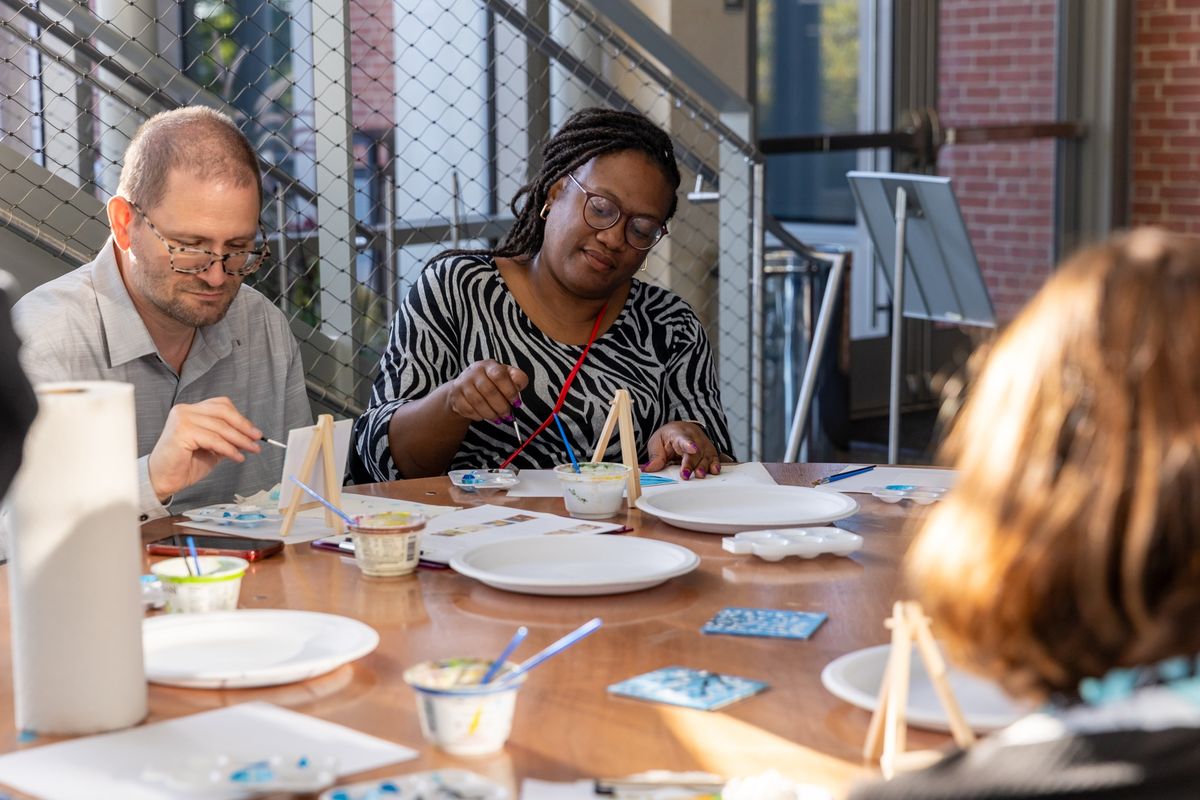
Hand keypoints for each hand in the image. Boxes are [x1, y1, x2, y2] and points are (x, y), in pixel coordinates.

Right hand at [147, 397, 262, 501]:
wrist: (162, 479)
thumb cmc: (184, 464)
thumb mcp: (212, 447)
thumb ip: (226, 438)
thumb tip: (249, 435)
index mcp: (191, 410)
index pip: (221, 406)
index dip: (240, 418)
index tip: (254, 432)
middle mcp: (184, 411)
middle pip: (223, 411)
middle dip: (244, 426)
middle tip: (257, 439)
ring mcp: (182, 419)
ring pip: (220, 426)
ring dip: (240, 440)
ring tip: (250, 450)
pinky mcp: (181, 432)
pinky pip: (213, 439)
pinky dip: (229, 449)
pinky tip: (236, 456)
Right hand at [445, 360, 528, 421]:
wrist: (465, 386)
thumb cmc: (491, 382)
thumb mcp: (505, 376)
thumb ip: (516, 379)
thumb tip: (520, 385)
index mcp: (489, 365)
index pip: (499, 375)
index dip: (510, 391)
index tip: (516, 403)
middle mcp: (474, 371)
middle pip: (489, 391)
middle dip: (501, 407)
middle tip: (508, 415)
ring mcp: (463, 383)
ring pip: (478, 402)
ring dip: (491, 414)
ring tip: (498, 418)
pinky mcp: (456, 396)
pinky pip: (468, 410)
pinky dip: (479, 416)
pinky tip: (484, 415)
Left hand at [643, 421, 724, 478]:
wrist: (681, 429)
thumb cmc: (668, 437)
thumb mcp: (656, 443)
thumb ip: (655, 457)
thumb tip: (648, 469)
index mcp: (678, 433)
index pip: (683, 438)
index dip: (688, 444)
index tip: (691, 448)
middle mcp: (694, 437)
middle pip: (694, 451)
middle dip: (691, 463)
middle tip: (686, 475)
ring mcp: (703, 444)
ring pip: (706, 455)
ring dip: (703, 466)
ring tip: (700, 475)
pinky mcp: (710, 451)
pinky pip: (714, 458)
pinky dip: (715, 465)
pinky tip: (714, 471)